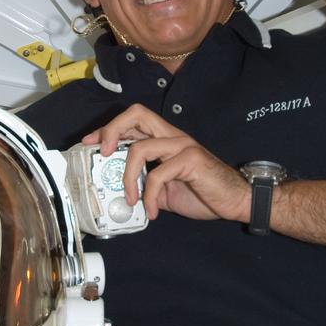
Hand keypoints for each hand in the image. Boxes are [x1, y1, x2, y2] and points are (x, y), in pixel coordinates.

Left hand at [82, 104, 249, 223]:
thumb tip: (118, 194)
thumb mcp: (166, 189)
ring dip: (127, 176)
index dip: (108, 128)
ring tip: (129, 198)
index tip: (90, 143)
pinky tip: (152, 211)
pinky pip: (159, 174)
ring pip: (141, 146)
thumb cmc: (202, 193)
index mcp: (165, 139)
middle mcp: (172, 136)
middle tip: (101, 153)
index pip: (133, 120)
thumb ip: (145, 184)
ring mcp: (183, 146)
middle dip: (111, 130)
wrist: (235, 201)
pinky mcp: (192, 160)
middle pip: (137, 114)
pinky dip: (150, 195)